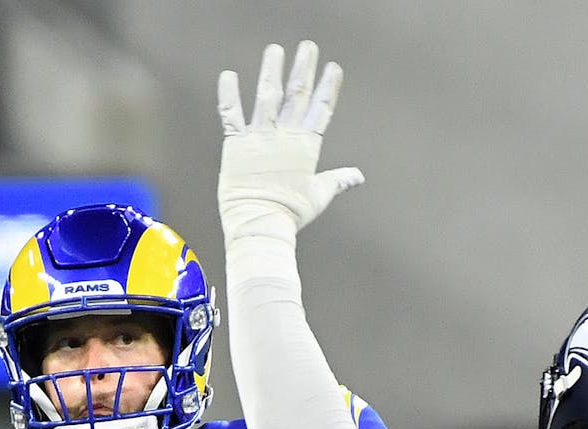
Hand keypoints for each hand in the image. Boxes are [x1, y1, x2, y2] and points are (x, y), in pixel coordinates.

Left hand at [217, 40, 364, 242]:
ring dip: (271, 71)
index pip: (321, 110)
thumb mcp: (320, 195)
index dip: (328, 88)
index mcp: (306, 146)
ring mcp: (260, 138)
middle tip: (307, 47)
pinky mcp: (236, 145)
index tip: (333, 67)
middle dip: (303, 69)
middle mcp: (285, 136)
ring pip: (267, 97)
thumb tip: (359, 176)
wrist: (261, 224)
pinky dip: (229, 94)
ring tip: (274, 50)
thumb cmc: (291, 213)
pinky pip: (231, 115)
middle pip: (297, 95)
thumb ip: (339, 180)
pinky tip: (228, 75)